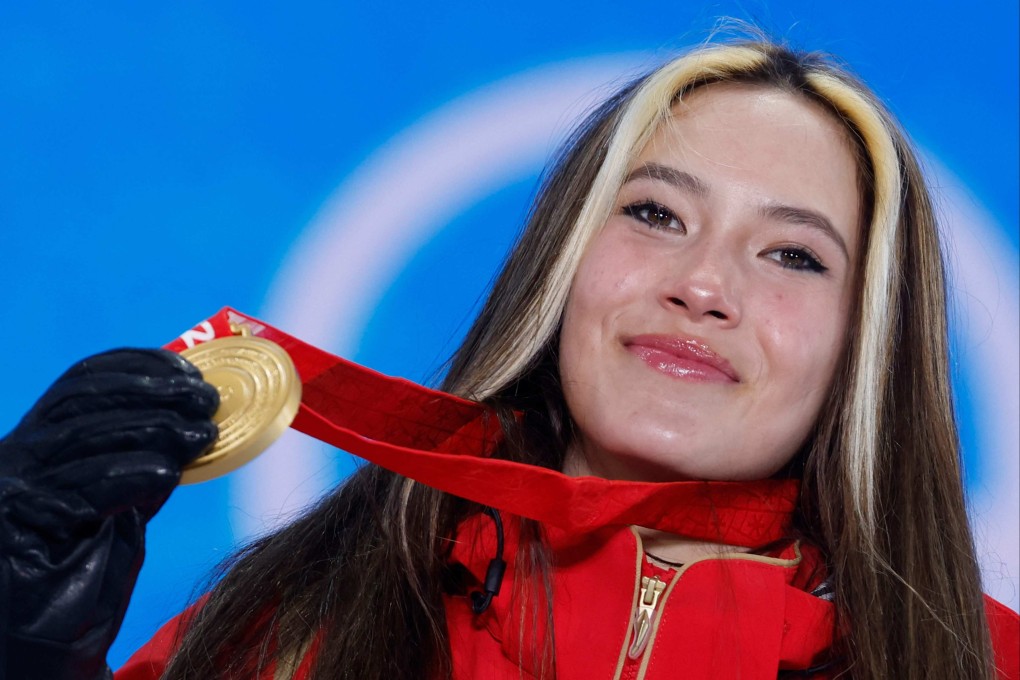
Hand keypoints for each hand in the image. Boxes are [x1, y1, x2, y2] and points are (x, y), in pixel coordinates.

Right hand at [0, 349, 217, 679]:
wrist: (42, 644)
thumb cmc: (83, 573)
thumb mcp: (122, 504)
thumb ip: (145, 462)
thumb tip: (196, 426)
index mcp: (41, 439)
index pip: (84, 379)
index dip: (139, 365)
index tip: (190, 370)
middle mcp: (17, 454)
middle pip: (87, 399)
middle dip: (155, 392)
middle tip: (207, 401)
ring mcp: (11, 486)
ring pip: (86, 435)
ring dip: (154, 429)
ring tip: (202, 435)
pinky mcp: (16, 521)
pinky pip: (80, 486)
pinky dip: (129, 473)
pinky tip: (166, 474)